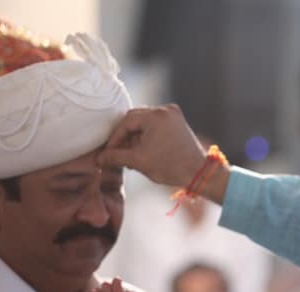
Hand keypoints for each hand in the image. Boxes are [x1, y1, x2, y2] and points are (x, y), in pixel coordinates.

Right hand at [97, 105, 228, 202]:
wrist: (199, 173)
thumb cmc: (171, 167)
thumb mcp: (139, 161)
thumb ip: (116, 157)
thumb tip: (100, 158)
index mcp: (156, 115)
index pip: (126, 121)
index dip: (115, 138)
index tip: (109, 151)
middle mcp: (165, 110)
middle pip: (136, 119)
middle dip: (125, 136)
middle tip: (117, 152)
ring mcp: (173, 115)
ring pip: (145, 122)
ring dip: (136, 136)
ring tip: (131, 154)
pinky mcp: (178, 123)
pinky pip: (156, 125)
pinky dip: (147, 136)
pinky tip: (143, 150)